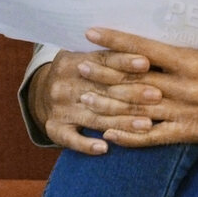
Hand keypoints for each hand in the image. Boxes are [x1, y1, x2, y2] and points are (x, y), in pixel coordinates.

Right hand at [27, 47, 160, 154]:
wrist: (41, 95)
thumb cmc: (77, 74)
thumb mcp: (85, 58)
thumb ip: (109, 55)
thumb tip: (146, 48)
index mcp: (69, 62)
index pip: (100, 61)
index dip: (124, 62)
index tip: (146, 63)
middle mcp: (62, 85)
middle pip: (102, 91)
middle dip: (132, 94)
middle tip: (157, 96)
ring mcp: (58, 108)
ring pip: (94, 116)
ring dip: (121, 122)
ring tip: (147, 124)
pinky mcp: (54, 129)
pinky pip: (71, 140)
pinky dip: (87, 145)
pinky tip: (105, 148)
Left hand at [82, 29, 197, 147]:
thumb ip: (176, 51)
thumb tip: (140, 42)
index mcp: (191, 60)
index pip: (145, 49)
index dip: (116, 41)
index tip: (91, 33)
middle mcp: (187, 86)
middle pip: (137, 80)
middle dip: (105, 72)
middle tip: (81, 66)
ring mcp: (187, 112)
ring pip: (140, 110)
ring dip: (109, 104)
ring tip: (85, 97)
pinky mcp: (189, 133)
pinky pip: (154, 137)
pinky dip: (129, 136)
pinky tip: (108, 132)